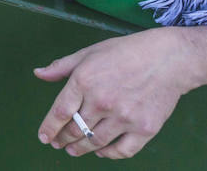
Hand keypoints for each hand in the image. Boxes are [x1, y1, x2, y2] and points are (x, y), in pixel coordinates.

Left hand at [35, 28, 206, 158]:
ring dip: (81, 149)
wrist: (168, 59)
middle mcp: (102, 101)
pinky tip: (101, 152)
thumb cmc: (126, 52)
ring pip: (95, 142)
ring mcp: (124, 117)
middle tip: (59, 143)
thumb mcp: (89, 53)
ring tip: (74, 150)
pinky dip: (108, 154)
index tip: (44, 137)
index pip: (60, 112)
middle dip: (63, 139)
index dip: (49, 127)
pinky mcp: (144, 129)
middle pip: (76, 129)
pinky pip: (122, 151)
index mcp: (84, 81)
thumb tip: (38, 74)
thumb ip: (62, 67)